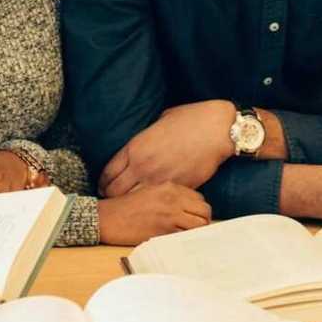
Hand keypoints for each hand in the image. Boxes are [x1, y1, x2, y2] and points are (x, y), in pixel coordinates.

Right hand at [97, 182, 211, 245]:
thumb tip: (188, 207)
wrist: (106, 218)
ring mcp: (169, 215)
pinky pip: (184, 237)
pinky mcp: (163, 231)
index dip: (199, 210)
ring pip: (199, 225)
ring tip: (190, 236)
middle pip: (204, 211)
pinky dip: (185, 240)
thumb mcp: (151, 191)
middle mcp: (173, 199)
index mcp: (171, 187)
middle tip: (197, 228)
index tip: (195, 217)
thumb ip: (171, 195)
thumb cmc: (126, 206)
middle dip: (204, 220)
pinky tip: (179, 241)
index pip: (199, 198)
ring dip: (197, 231)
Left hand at [99, 101, 234, 196]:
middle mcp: (143, 166)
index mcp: (136, 148)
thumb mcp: (160, 121)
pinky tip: (155, 201)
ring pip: (133, 200)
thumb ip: (146, 137)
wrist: (218, 129)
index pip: (108, 173)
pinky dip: (155, 201)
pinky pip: (159, 200)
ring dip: (131, 201)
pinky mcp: (178, 188)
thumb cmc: (192, 119)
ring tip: (133, 202)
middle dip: (112, 194)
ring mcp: (160, 180)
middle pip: (115, 191)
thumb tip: (142, 144)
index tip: (105, 184)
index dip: (103, 181)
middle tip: (115, 196)